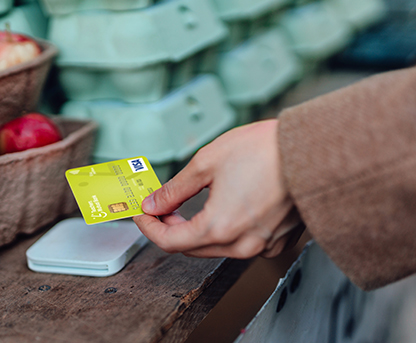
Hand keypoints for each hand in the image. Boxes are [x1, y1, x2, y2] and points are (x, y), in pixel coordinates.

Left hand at [133, 119, 303, 258]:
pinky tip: (224, 207)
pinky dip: (225, 230)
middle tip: (162, 205)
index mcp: (220, 228)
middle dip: (171, 228)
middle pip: (191, 248)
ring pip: (216, 247)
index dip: (148, 228)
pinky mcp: (279, 240)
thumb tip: (155, 203)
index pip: (169, 243)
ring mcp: (264, 245)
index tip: (142, 213)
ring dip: (197, 229)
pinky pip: (243, 243)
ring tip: (189, 204)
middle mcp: (243, 245)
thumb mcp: (207, 163)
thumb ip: (175, 189)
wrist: (315, 149)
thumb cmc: (267, 151)